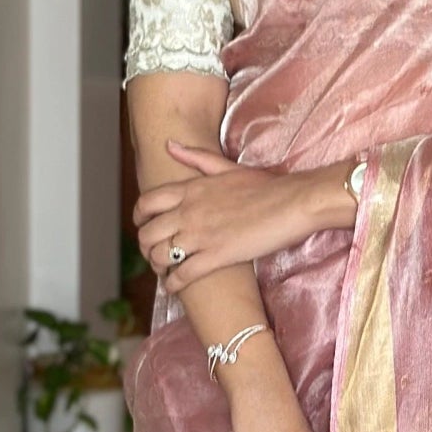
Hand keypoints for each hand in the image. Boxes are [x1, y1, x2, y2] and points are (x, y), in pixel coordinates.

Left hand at [135, 141, 350, 287]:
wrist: (292, 203)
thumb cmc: (266, 185)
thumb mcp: (227, 166)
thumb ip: (195, 157)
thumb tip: (169, 144)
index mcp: (191, 189)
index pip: (147, 203)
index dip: (138, 218)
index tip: (142, 226)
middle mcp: (189, 212)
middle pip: (148, 233)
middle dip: (145, 247)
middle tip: (153, 254)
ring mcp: (201, 235)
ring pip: (161, 256)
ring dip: (157, 267)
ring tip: (164, 271)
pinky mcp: (217, 256)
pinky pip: (183, 275)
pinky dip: (173, 284)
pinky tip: (173, 286)